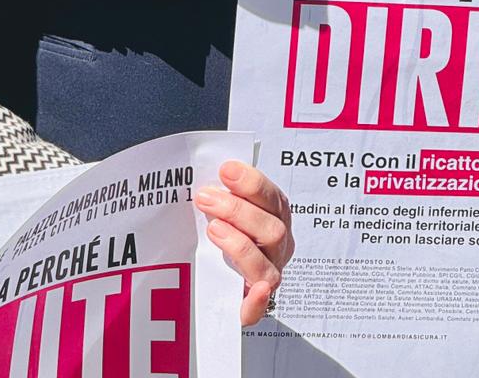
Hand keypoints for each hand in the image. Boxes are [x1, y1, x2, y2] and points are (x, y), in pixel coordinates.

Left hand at [195, 160, 293, 325]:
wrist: (216, 284)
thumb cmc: (221, 236)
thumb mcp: (223, 212)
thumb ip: (219, 194)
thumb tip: (201, 174)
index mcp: (274, 219)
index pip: (272, 198)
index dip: (252, 183)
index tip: (226, 170)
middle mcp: (276, 248)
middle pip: (272, 230)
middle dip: (238, 211)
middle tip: (205, 198)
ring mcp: (267, 278)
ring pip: (266, 265)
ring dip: (240, 245)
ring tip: (213, 229)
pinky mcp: (251, 308)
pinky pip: (259, 309)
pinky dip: (257, 300)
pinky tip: (253, 290)